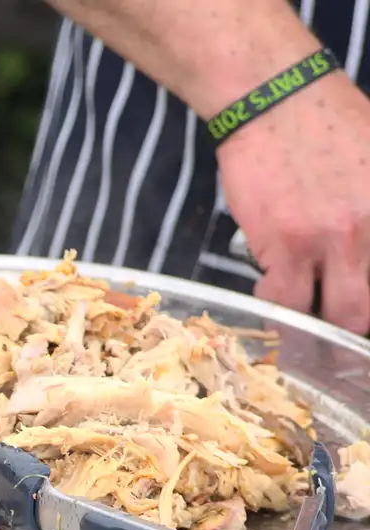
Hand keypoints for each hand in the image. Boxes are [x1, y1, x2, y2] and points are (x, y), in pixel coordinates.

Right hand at [218, 73, 369, 334]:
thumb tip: (362, 247)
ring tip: (303, 314)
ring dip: (315, 324)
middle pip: (364, 311)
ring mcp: (336, 240)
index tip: (354, 306)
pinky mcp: (289, 244)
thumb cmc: (329, 122)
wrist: (275, 99)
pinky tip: (272, 288)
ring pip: (334, 316)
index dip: (366, 311)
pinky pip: (283, 300)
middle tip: (334, 324)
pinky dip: (275, 304)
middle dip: (350, 326)